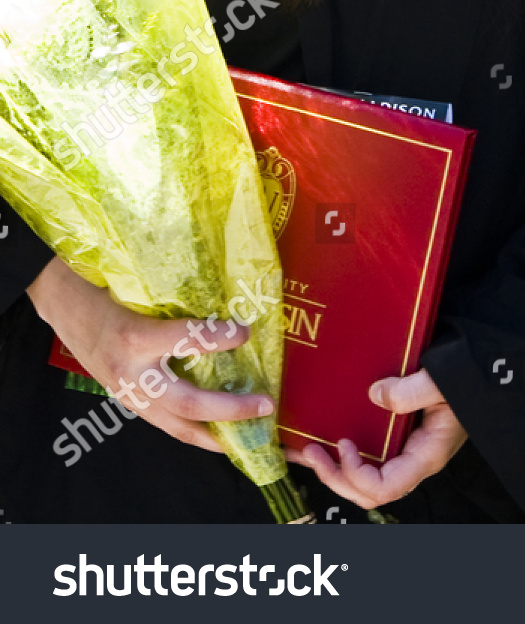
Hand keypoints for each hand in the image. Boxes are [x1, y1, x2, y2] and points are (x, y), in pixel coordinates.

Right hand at [27, 256, 273, 452]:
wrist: (60, 301)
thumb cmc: (101, 286)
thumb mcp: (137, 288)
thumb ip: (176, 302)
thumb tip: (224, 304)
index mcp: (136, 336)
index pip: (187, 341)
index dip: (220, 338)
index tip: (246, 332)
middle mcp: (132, 372)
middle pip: (188, 403)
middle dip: (231, 410)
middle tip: (266, 405)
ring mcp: (126, 392)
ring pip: (176, 426)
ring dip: (214, 435)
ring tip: (246, 436)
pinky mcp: (124, 400)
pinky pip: (163, 423)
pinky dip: (191, 431)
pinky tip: (213, 433)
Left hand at [285, 368, 466, 508]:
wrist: (481, 368)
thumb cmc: (467, 377)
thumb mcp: (441, 381)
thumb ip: (411, 391)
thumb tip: (375, 395)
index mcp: (425, 455)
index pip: (385, 487)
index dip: (358, 475)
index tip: (344, 444)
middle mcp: (411, 460)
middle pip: (368, 491)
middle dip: (335, 477)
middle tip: (310, 452)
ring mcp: (404, 451)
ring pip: (363, 479)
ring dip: (332, 470)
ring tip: (304, 450)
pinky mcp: (397, 437)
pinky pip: (367, 456)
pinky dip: (341, 454)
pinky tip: (321, 439)